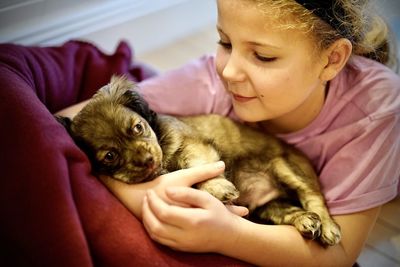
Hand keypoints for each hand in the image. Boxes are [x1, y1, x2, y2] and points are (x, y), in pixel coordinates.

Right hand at [100, 161, 239, 217]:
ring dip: (217, 226)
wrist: (139, 199)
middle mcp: (191, 220)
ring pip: (205, 227)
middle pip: (214, 221)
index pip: (218, 210)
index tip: (246, 210)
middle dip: (228, 219)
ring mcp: (184, 227)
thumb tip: (223, 164)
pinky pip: (194, 229)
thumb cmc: (161, 186)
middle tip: (243, 216)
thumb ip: (202, 172)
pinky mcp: (176, 229)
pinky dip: (202, 227)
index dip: (232, 210)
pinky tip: (208, 226)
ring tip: (231, 224)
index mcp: (195, 209)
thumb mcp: (183, 177)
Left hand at [142, 186, 247, 252]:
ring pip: (155, 234)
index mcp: (192, 221)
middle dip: (146, 210)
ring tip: (146, 206)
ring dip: (147, 220)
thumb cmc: (219, 214)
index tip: (150, 191)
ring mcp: (182, 244)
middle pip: (155, 225)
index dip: (153, 201)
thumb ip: (187, 194)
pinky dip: (152, 230)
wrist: (229, 237)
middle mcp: (185, 235)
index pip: (164, 212)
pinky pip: (160, 241)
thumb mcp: (207, 199)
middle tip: (146, 197)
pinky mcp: (180, 249)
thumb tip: (168, 190)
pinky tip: (152, 218)